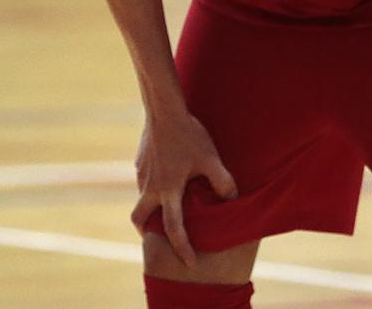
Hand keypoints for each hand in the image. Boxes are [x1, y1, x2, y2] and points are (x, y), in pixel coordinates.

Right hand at [130, 111, 237, 266]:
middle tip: (158, 235)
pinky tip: (166, 172)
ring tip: (167, 202)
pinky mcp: (139, 159)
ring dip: (151, 204)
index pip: (174, 228)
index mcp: (168, 190)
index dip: (183, 248)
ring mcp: (142, 172)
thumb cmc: (188, 134)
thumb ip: (222, 181)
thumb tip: (232, 199)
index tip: (190, 263)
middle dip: (147, 231)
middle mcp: (150, 185)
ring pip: (141, 196)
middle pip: (139, 218)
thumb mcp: (210, 158)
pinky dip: (152, 184)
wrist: (164, 109)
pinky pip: (144, 178)